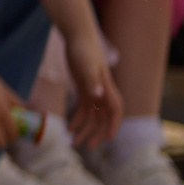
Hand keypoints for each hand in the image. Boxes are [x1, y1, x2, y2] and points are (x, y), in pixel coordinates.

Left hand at [63, 32, 121, 149]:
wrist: (78, 37)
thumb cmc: (83, 49)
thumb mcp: (85, 65)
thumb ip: (91, 81)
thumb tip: (97, 96)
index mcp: (106, 88)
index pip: (115, 111)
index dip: (113, 125)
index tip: (108, 138)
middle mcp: (102, 92)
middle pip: (103, 118)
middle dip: (96, 133)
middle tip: (85, 147)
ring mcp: (94, 92)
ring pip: (92, 117)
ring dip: (85, 130)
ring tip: (72, 142)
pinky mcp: (85, 89)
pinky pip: (83, 109)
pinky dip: (77, 119)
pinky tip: (68, 128)